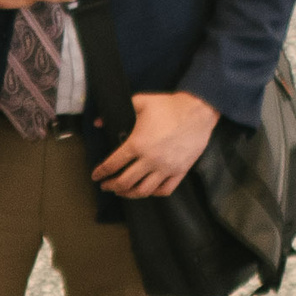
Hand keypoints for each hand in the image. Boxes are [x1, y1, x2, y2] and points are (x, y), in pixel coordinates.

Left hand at [93, 91, 219, 199]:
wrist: (198, 110)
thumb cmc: (169, 106)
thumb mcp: (141, 102)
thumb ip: (118, 111)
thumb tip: (98, 122)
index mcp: (137, 144)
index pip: (112, 165)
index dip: (101, 172)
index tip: (96, 176)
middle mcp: (150, 160)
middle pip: (124, 182)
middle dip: (111, 186)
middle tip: (106, 186)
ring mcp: (166, 168)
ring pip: (143, 191)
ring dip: (128, 194)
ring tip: (122, 191)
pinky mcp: (180, 171)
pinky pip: (164, 190)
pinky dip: (153, 193)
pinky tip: (147, 190)